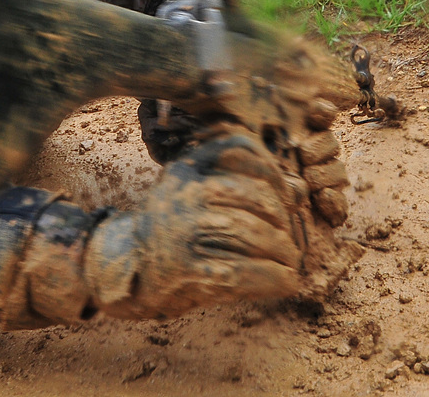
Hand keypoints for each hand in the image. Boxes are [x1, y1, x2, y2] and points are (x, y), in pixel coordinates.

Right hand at [89, 128, 307, 319]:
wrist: (128, 265)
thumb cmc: (176, 226)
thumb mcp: (199, 192)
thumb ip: (245, 184)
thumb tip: (300, 189)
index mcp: (187, 168)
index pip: (240, 148)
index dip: (272, 171)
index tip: (283, 194)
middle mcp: (185, 193)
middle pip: (258, 197)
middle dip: (284, 221)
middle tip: (288, 238)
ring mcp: (184, 230)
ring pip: (257, 235)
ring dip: (285, 252)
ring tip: (288, 260)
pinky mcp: (188, 269)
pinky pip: (249, 273)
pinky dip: (278, 279)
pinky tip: (284, 280)